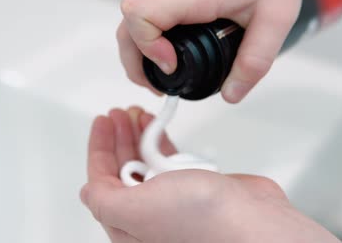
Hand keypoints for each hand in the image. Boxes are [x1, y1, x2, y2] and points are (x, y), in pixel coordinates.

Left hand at [80, 107, 339, 242]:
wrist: (254, 223)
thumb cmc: (204, 223)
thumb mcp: (137, 211)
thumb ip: (105, 199)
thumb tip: (87, 192)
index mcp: (129, 227)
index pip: (102, 182)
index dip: (98, 150)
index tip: (102, 122)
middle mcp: (149, 216)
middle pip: (123, 168)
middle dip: (119, 137)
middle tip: (119, 114)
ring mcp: (173, 200)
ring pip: (147, 160)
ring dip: (140, 134)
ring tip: (137, 114)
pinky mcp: (195, 186)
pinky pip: (171, 158)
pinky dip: (163, 139)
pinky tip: (160, 126)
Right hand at [117, 0, 341, 102]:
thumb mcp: (275, 20)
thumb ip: (254, 62)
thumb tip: (232, 94)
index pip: (140, 14)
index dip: (147, 47)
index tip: (171, 64)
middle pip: (127, 22)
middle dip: (136, 59)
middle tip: (161, 83)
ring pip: (133, 14)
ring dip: (141, 46)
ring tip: (166, 69)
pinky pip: (146, 4)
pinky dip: (150, 29)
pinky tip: (172, 43)